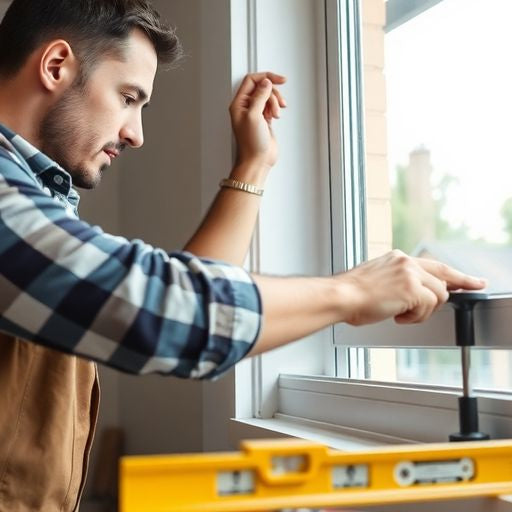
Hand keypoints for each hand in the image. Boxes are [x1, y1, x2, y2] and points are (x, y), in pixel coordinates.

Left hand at [229, 72, 286, 169]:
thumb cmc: (251, 144)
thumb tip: (266, 82)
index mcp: (239, 104)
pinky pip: (272, 106)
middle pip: (262, 88)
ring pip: (268, 97)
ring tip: (276, 114)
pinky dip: (277, 107)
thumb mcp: (254, 116)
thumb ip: (260, 96)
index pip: (252, 80)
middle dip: (273, 94)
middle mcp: (246, 107)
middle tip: (278, 104)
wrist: (257, 160)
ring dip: (276, 102)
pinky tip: (277, 115)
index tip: (279, 80)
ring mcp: (255, 113)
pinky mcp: (264, 120)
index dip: (266, 77)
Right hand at [337, 250, 486, 325]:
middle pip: (443, 277)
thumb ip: (397, 282)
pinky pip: (428, 307)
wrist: (340, 296)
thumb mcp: (377, 281)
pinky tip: (397, 316)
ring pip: (438, 295)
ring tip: (401, 314)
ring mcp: (409, 273)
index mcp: (396, 258)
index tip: (471, 279)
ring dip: (423, 310)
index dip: (455, 274)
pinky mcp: (412, 288)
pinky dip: (415, 317)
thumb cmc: (351, 295)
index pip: (432, 265)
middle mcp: (405, 261)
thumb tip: (414, 296)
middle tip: (476, 285)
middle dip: (459, 285)